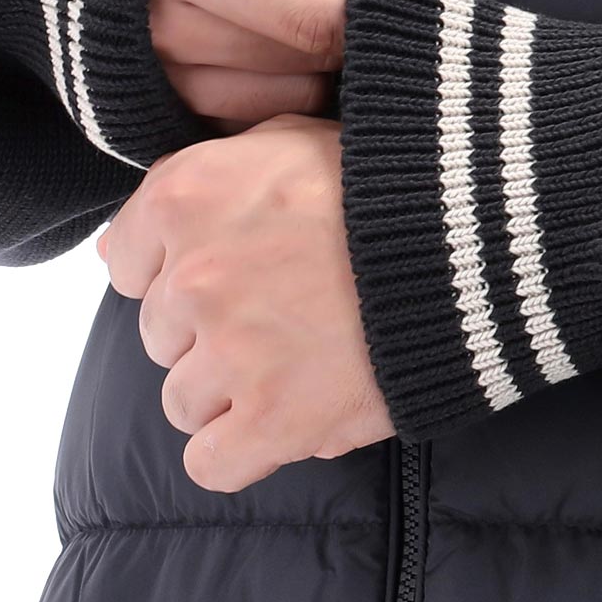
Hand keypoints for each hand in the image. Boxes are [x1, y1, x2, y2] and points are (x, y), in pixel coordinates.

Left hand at [95, 115, 396, 491]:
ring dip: (229, 390)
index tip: (225, 274)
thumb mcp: (294, 138)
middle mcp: (193, 275)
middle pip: (159, 333)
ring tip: (295, 365)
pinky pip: (211, 463)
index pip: (124, 261)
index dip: (174, 271)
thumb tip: (132, 241)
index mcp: (187, 197)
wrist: (477, 239)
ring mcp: (230, 351)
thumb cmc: (390, 183)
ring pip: (182, 399)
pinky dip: (239, 451)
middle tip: (281, 314)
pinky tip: (279, 423)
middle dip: (209, 329)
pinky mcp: (274, 418)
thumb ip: (213, 174)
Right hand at [149, 0, 425, 133]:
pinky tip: (275, 52)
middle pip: (304, 63)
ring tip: (297, 18)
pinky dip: (281, 94)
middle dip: (338, 36)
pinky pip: (258, 123)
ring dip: (313, 69)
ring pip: (288, 102)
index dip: (365, 12)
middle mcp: (163, 29)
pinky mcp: (168, 111)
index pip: (313, 18)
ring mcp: (161, 79)